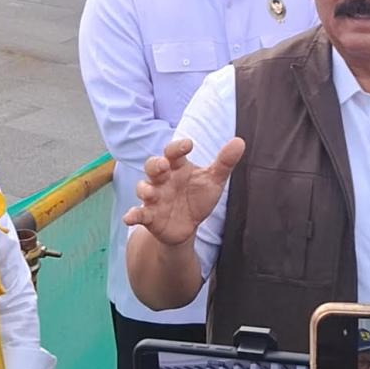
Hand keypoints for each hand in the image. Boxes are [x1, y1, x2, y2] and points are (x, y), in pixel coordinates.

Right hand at [124, 135, 244, 245]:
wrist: (187, 226)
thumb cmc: (197, 198)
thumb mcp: (213, 181)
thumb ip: (224, 163)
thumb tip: (239, 142)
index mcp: (177, 167)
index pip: (173, 152)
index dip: (178, 147)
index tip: (188, 145)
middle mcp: (162, 179)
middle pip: (153, 166)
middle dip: (156, 165)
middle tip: (164, 165)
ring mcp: (154, 197)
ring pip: (143, 188)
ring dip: (145, 189)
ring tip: (150, 193)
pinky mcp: (149, 216)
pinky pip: (138, 213)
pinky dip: (132, 214)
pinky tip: (129, 218)